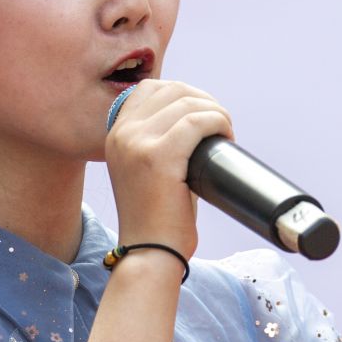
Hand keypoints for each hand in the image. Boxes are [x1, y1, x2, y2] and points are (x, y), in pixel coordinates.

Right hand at [104, 79, 235, 263]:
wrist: (151, 252)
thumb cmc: (158, 217)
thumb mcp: (147, 170)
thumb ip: (159, 141)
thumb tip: (196, 117)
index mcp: (115, 135)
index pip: (150, 88)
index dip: (184, 93)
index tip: (203, 114)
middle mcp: (121, 134)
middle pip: (172, 89)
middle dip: (204, 100)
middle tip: (220, 125)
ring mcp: (136, 143)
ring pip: (187, 102)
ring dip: (215, 112)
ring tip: (225, 133)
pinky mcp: (157, 156)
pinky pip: (196, 121)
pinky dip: (218, 123)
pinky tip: (226, 137)